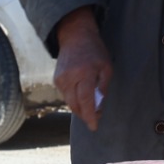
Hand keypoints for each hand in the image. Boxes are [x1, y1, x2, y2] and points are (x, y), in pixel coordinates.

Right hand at [54, 7, 112, 129]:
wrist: (75, 36)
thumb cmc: (95, 52)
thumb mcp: (106, 68)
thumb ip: (103, 88)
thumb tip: (98, 108)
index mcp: (84, 73)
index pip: (85, 100)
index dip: (90, 116)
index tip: (94, 127)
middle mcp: (69, 78)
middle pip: (76, 105)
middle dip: (85, 114)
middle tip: (96, 116)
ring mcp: (60, 79)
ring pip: (70, 102)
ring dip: (80, 107)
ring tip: (91, 105)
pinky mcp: (56, 80)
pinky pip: (66, 96)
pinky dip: (74, 99)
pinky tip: (82, 94)